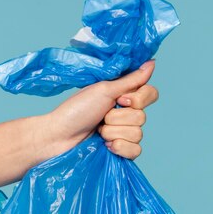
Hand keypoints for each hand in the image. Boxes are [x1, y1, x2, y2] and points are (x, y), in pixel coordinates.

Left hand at [38, 59, 158, 160]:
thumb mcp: (104, 90)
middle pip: (142, 117)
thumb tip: (152, 62)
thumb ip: (131, 79)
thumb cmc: (76, 110)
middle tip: (101, 117)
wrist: (60, 136)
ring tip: (98, 132)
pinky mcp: (121, 151)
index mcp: (124, 97)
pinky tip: (106, 146)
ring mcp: (124, 134)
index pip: (151, 95)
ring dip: (113, 132)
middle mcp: (127, 114)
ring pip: (138, 134)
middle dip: (117, 118)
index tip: (119, 99)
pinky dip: (120, 148)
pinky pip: (136, 151)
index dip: (138, 99)